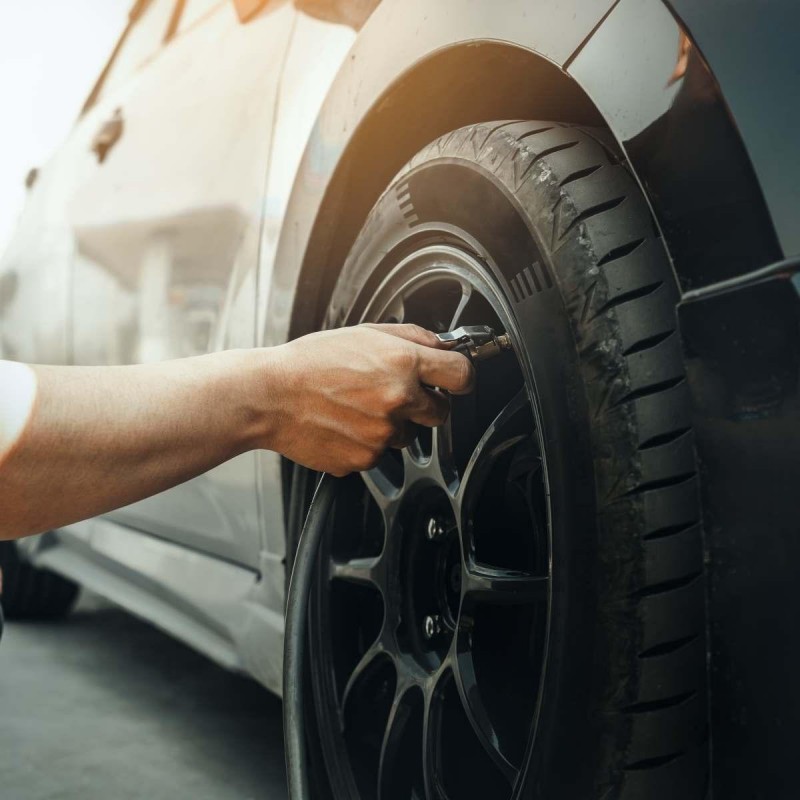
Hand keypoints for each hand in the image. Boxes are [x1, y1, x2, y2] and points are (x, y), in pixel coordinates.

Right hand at [264, 324, 473, 475]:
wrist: (270, 396)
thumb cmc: (310, 362)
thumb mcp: (364, 334)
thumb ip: (411, 337)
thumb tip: (443, 346)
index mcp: (402, 363)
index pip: (461, 375)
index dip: (461, 377)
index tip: (456, 380)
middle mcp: (397, 400)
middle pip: (441, 412)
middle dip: (425, 403)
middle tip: (394, 393)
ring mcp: (382, 434)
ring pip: (407, 434)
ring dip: (392, 423)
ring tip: (356, 406)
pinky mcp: (366, 459)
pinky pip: (380, 452)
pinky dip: (367, 441)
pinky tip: (344, 423)